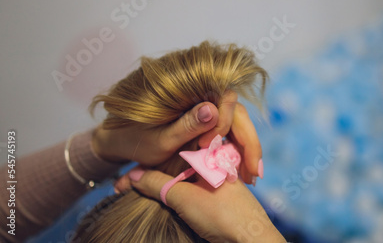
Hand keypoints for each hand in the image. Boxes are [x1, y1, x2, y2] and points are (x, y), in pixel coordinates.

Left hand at [92, 90, 262, 183]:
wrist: (118, 138)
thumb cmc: (134, 139)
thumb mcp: (160, 138)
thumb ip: (187, 125)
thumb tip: (213, 108)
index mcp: (191, 89)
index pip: (225, 99)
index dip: (227, 124)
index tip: (211, 149)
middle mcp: (202, 91)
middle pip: (237, 112)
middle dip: (249, 142)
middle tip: (254, 174)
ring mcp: (205, 104)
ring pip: (237, 121)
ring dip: (246, 147)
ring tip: (250, 175)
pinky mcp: (205, 117)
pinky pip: (229, 129)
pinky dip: (237, 147)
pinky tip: (240, 167)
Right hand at [123, 169, 285, 242]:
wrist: (252, 241)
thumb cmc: (224, 215)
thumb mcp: (185, 198)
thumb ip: (158, 184)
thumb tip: (133, 176)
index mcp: (209, 155)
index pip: (170, 154)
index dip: (145, 167)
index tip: (123, 181)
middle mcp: (213, 164)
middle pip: (174, 166)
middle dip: (149, 177)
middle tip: (123, 189)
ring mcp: (216, 181)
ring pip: (182, 179)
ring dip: (160, 187)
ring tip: (135, 194)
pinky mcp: (218, 197)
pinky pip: (190, 190)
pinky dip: (173, 195)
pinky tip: (161, 200)